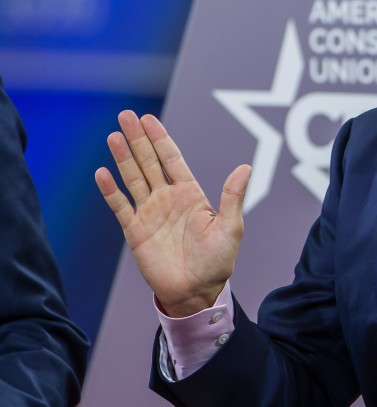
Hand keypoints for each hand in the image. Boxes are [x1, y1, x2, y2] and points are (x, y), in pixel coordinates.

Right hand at [95, 111, 250, 317]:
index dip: (160, 138)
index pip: (172, 158)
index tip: (149, 119)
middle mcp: (168, 198)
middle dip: (138, 139)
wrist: (196, 291)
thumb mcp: (230, 227)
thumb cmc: (218, 261)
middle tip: (126, 115)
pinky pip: (120, 207)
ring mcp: (150, 213)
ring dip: (123, 158)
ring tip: (114, 135)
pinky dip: (111, 191)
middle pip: (149, 162)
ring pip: (133, 178)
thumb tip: (245, 167)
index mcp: (190, 193)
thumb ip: (232, 196)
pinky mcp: (135, 231)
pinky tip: (102, 173)